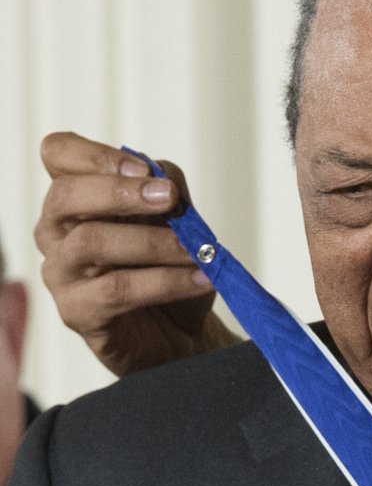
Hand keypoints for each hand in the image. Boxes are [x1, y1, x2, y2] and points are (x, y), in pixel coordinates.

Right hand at [33, 132, 239, 376]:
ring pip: (91, 242)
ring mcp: (61, 273)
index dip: (95, 155)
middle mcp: (57, 231)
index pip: (58, 154)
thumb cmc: (172, 268)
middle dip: (121, 192)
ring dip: (153, 242)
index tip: (143, 168)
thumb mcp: (178, 221)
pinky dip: (167, 282)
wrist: (184, 330)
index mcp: (78, 199)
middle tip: (170, 199)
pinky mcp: (77, 312)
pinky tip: (200, 279)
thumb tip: (160, 176)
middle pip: (65, 196)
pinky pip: (117, 290)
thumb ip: (168, 191)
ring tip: (197, 251)